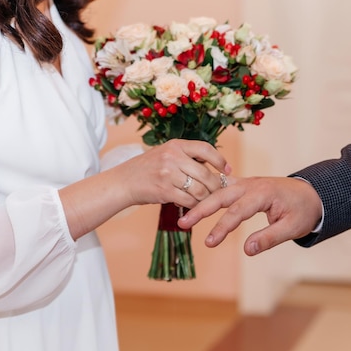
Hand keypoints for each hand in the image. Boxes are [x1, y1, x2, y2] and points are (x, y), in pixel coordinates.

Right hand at [59, 139, 230, 240]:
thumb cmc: (149, 169)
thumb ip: (187, 158)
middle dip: (215, 186)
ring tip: (206, 200)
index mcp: (176, 145)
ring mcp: (168, 174)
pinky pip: (189, 201)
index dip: (220, 160)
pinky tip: (193, 206)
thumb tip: (215, 168)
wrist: (124, 182)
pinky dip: (194, 205)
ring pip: (199, 190)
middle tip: (218, 192)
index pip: (205, 149)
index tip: (227, 170)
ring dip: (205, 198)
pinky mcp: (164, 191)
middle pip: (205, 174)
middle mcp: (172, 157)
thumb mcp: (166, 154)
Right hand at [178, 176, 322, 255]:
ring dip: (201, 202)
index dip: (222, 228)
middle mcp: (251, 184)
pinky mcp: (244, 185)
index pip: (237, 211)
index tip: (209, 243)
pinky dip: (209, 194)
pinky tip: (194, 201)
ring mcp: (246, 182)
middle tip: (183, 223)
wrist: (312, 193)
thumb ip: (268, 238)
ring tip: (184, 216)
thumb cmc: (303, 211)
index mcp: (263, 193)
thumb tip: (246, 251)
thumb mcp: (291, 228)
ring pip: (219, 190)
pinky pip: (223, 188)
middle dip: (201, 210)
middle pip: (221, 195)